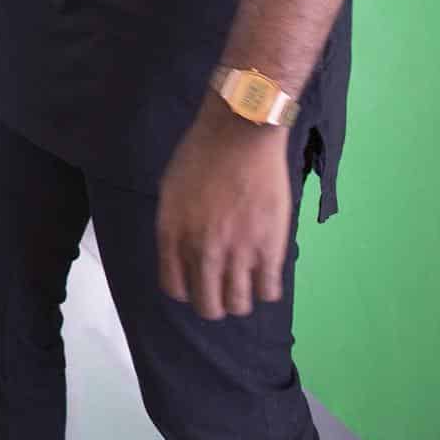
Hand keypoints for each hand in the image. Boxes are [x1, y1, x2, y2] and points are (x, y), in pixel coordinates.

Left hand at [156, 101, 294, 318]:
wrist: (240, 133)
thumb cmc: (202, 154)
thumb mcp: (171, 190)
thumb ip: (174, 226)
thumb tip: (181, 252)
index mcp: (172, 235)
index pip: (174, 288)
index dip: (186, 291)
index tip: (196, 283)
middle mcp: (202, 250)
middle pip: (207, 305)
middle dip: (213, 303)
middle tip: (222, 291)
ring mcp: (237, 252)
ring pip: (239, 304)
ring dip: (240, 300)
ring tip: (245, 284)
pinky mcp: (269, 248)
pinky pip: (269, 292)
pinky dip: (266, 290)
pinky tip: (265, 275)